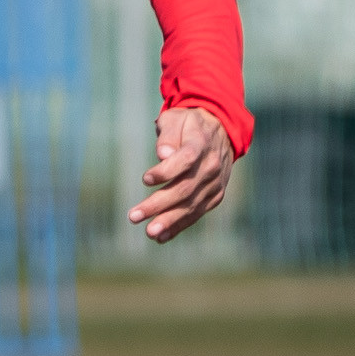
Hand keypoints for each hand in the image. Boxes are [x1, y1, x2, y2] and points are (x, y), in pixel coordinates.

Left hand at [130, 105, 233, 242]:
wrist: (220, 129)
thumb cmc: (189, 124)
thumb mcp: (177, 118)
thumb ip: (169, 135)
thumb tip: (163, 155)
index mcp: (201, 144)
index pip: (186, 160)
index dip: (166, 171)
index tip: (145, 178)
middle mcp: (211, 166)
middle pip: (185, 188)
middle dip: (159, 204)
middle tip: (134, 216)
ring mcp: (215, 183)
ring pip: (192, 204)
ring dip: (170, 221)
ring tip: (149, 232)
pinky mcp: (216, 195)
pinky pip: (198, 212)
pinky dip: (180, 225)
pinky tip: (162, 236)